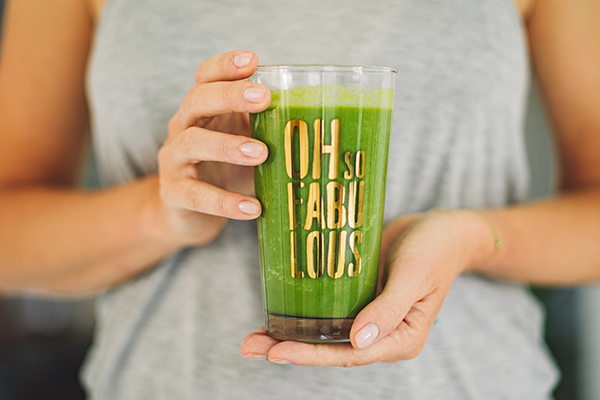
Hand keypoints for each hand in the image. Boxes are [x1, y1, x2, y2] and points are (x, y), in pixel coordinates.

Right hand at [154, 50, 270, 246]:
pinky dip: (225, 201)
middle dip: (229, 96)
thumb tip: (320, 125)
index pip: (205, 79)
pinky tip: (253, 207)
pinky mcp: (174, 195)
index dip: (224, 66)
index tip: (253, 60)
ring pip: (191, 143)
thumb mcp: (247, 146)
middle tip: (264, 98)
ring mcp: (175, 162)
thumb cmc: (226, 174)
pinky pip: (196, 195)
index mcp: (203, 113)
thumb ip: (269, 131)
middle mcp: (183, 130)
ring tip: (261, 154)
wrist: (188, 216)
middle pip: (196, 101)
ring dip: (227, 145)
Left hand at [241, 209, 495, 365]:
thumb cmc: (435, 250)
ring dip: (289, 335)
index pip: (349, 354)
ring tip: (253, 337)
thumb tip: (358, 342)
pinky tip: (276, 312)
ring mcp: (368, 317)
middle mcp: (381, 334)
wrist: (443, 229)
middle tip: (250, 347)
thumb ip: (389, 309)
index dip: (311, 355)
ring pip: (324, 334)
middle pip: (330, 349)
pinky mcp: (358, 298)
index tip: (277, 351)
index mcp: (400, 338)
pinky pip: (327, 312)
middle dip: (289, 350)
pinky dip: (302, 315)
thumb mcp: (414, 276)